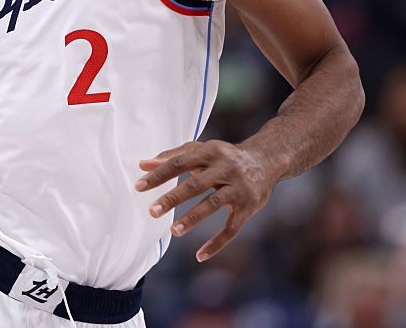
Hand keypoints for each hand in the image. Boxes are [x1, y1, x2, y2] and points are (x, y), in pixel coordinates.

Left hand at [135, 140, 280, 261]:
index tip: (139, 186)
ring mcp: (238, 188)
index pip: (180, 163)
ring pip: (213, 204)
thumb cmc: (225, 156)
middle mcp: (225, 169)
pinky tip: (200, 256)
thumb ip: (172, 156)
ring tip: (174, 231)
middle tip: (152, 211)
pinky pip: (232, 228)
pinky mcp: (247, 207)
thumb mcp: (201, 150)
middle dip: (173, 198)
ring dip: (193, 218)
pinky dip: (217, 243)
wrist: (266, 160)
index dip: (159, 174)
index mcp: (210, 152)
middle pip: (196, 184)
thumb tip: (143, 164)